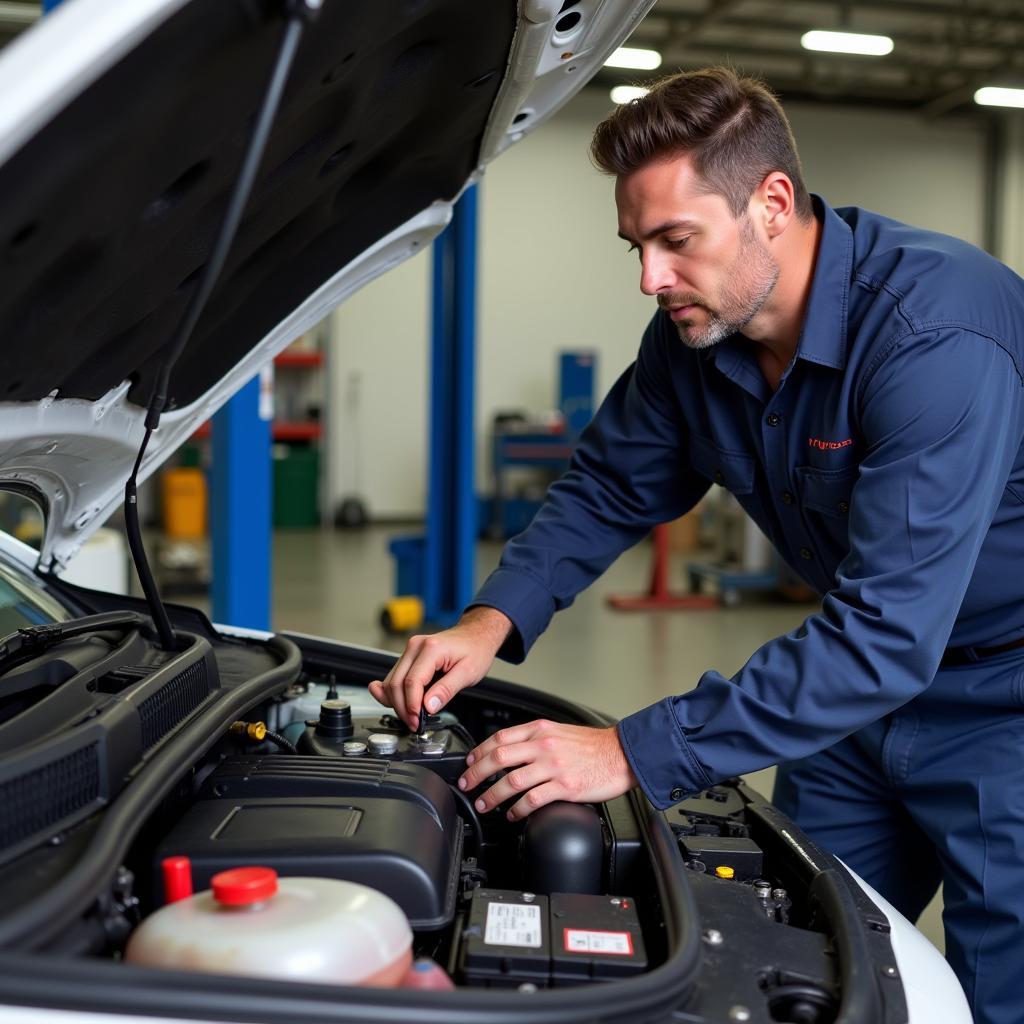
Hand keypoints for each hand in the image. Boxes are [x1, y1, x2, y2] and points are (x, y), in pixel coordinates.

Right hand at [368, 606, 512, 729]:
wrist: (475, 635)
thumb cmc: (475, 650)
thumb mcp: (468, 673)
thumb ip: (447, 689)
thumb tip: (428, 706)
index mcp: (431, 648)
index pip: (412, 682)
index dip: (412, 706)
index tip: (417, 721)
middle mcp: (415, 647)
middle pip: (396, 683)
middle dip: (402, 708)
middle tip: (414, 724)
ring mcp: (410, 650)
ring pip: (392, 681)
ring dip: (396, 702)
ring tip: (411, 717)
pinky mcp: (409, 656)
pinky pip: (395, 677)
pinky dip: (394, 693)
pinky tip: (396, 704)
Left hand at [457, 720, 638, 819]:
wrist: (623, 754)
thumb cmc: (594, 745)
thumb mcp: (560, 731)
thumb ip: (536, 738)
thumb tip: (511, 751)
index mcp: (541, 730)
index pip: (500, 738)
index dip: (479, 751)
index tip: (470, 762)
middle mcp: (544, 745)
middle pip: (499, 758)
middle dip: (477, 773)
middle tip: (467, 785)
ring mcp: (553, 766)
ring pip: (511, 781)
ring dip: (492, 795)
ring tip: (484, 804)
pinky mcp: (564, 786)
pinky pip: (532, 799)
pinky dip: (517, 809)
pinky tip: (512, 814)